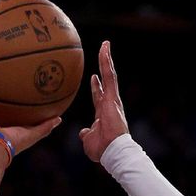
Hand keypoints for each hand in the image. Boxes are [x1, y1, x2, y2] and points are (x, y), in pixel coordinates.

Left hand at [78, 41, 128, 161]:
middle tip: (103, 55)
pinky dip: (106, 61)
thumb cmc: (102, 150)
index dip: (96, 88)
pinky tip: (104, 48)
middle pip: (106, 82)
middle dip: (104, 68)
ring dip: (106, 59)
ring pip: (109, 74)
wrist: (112, 151)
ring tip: (105, 45)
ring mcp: (112, 99)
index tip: (93, 78)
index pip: (99, 97)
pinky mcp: (113, 96)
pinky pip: (109, 75)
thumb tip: (82, 133)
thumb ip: (86, 134)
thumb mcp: (89, 141)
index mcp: (103, 113)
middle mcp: (109, 104)